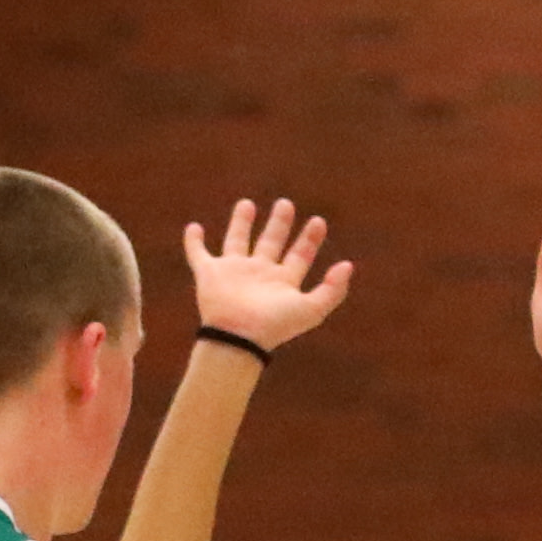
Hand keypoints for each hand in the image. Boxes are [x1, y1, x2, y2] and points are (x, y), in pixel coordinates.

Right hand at [185, 197, 354, 356]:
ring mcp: (233, 272)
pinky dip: (193, 241)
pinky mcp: (208, 273)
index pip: (300, 255)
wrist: (239, 337)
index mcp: (283, 282)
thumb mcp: (312, 310)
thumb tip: (348, 265)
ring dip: (241, 223)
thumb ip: (333, 290)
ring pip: (237, 241)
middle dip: (279, 224)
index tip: (319, 221)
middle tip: (286, 203)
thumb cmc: (275, 326)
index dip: (310, 239)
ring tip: (247, 204)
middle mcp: (259, 274)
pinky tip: (193, 227)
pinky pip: (198, 253)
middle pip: (271, 243)